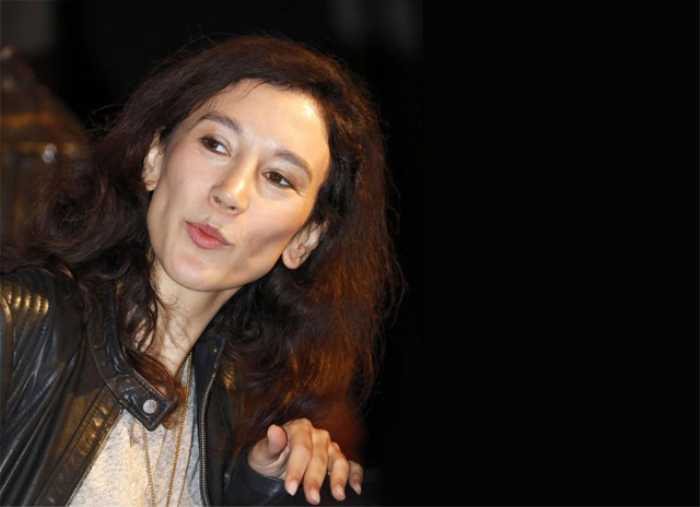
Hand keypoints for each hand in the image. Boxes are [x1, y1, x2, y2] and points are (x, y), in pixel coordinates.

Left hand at [247, 418, 363, 504]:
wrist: (273, 468)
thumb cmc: (268, 459)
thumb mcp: (263, 453)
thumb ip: (271, 444)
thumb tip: (274, 430)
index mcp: (300, 428)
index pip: (302, 448)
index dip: (297, 469)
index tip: (290, 488)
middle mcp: (318, 435)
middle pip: (320, 457)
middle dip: (315, 479)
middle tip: (312, 498)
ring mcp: (331, 447)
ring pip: (339, 460)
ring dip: (339, 478)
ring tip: (338, 495)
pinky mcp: (339, 459)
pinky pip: (352, 465)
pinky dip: (356, 475)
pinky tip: (355, 488)